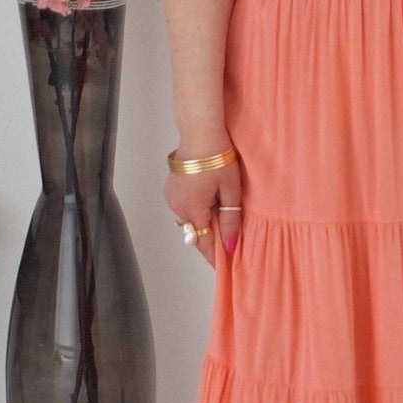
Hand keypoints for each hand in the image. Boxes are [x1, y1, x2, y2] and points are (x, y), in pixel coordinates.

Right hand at [164, 144, 242, 267]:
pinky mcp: (171, 190)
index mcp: (193, 209)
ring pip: (190, 221)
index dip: (215, 257)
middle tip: (229, 239)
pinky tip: (209, 199)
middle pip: (196, 233)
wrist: (200, 134)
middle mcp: (178, 207)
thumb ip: (230, 220)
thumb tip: (230, 245)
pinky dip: (197, 210)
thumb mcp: (231, 191)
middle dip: (211, 238)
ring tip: (220, 210)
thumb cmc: (218, 158)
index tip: (224, 268)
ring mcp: (172, 198)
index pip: (204, 243)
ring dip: (204, 222)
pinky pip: (185, 208)